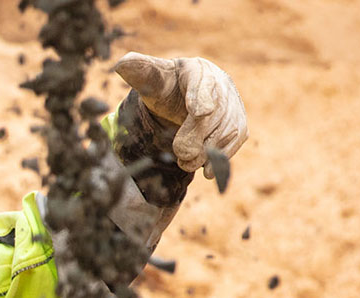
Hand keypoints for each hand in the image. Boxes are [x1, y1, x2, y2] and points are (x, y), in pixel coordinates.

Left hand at [114, 52, 248, 176]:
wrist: (185, 99)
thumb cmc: (167, 88)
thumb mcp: (151, 79)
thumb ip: (139, 72)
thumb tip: (121, 64)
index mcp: (197, 69)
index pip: (202, 81)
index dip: (202, 96)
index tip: (199, 111)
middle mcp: (221, 85)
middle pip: (215, 112)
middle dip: (197, 134)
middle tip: (180, 151)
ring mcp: (233, 106)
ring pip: (227, 130)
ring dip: (207, 150)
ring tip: (186, 161)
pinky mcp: (238, 126)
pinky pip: (234, 142)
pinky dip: (220, 158)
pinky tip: (206, 170)